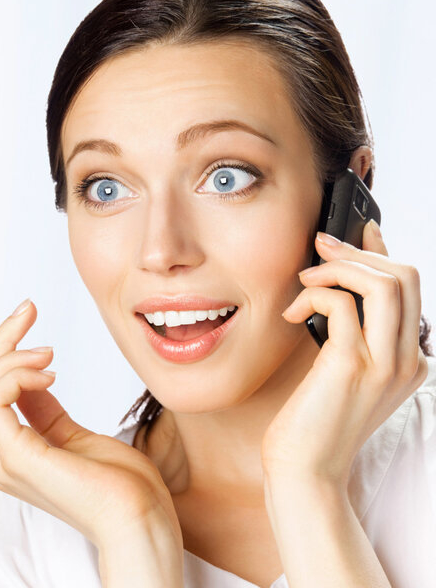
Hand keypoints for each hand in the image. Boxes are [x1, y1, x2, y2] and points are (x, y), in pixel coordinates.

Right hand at [0, 299, 181, 549]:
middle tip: (26, 311)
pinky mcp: (18, 459)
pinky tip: (50, 371)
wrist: (140, 519)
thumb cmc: (120, 484)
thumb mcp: (73, 434)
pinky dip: (17, 373)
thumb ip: (44, 410)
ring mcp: (3, 461)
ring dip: (10, 354)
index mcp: (10, 454)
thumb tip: (33, 376)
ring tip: (50, 350)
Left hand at [261, 221, 428, 488]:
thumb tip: (339, 287)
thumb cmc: (316, 419)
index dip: (382, 252)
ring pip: (384, 283)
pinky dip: (313, 294)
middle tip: (321, 248)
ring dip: (339, 266)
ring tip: (306, 276)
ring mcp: (385, 364)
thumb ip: (351, 330)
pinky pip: (340, 304)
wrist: (305, 467)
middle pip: (405, 277)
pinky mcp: (351, 365)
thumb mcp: (342, 369)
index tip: (359, 232)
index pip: (409, 289)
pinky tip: (291, 312)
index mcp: (409, 360)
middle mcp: (407, 360)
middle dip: (358, 251)